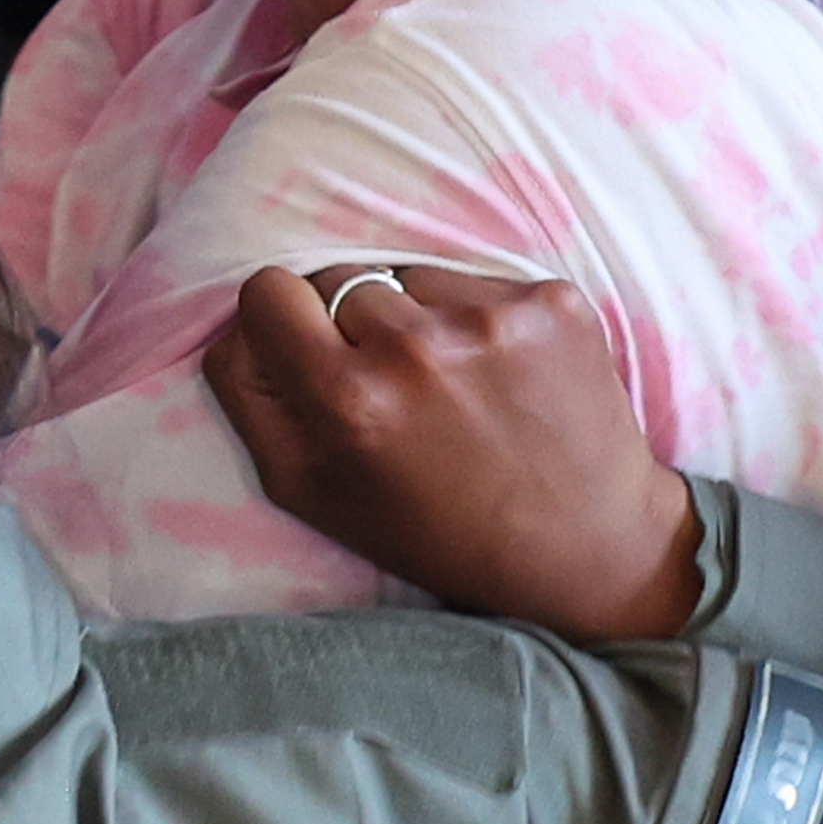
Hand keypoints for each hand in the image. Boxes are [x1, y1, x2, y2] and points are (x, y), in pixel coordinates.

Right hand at [202, 261, 698, 638]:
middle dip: (354, 327)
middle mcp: (417, 349)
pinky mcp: (553, 302)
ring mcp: (493, 319)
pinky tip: (506, 378)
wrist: (586, 546)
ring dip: (421, 319)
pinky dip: (483, 319)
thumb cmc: (436, 531)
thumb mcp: (311, 493)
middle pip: (340, 280)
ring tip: (456, 389)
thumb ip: (250, 399)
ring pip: (412, 276)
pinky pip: (481, 280)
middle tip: (396, 393)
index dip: (282, 322)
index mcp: (347, 399)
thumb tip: (237, 320)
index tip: (311, 353)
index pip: (268, 290)